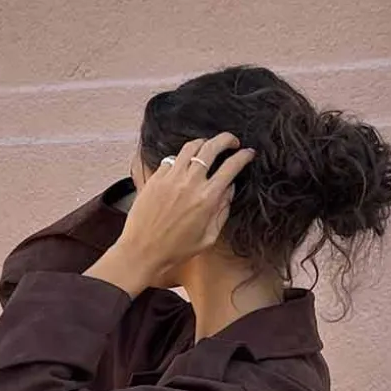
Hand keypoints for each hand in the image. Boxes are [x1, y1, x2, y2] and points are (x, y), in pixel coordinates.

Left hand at [87, 135, 254, 296]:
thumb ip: (222, 212)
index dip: (243, 156)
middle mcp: (190, 183)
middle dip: (226, 139)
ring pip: (191, 147)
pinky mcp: (156, 178)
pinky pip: (171, 158)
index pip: (231, 167)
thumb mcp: (208, 238)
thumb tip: (229, 190)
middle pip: (212, 147)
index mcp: (207, 199)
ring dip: (204, 143)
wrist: (143, 252)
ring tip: (208, 146)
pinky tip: (184, 164)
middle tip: (232, 141)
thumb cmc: (176, 250)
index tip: (248, 153)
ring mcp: (171, 178)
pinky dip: (181, 157)